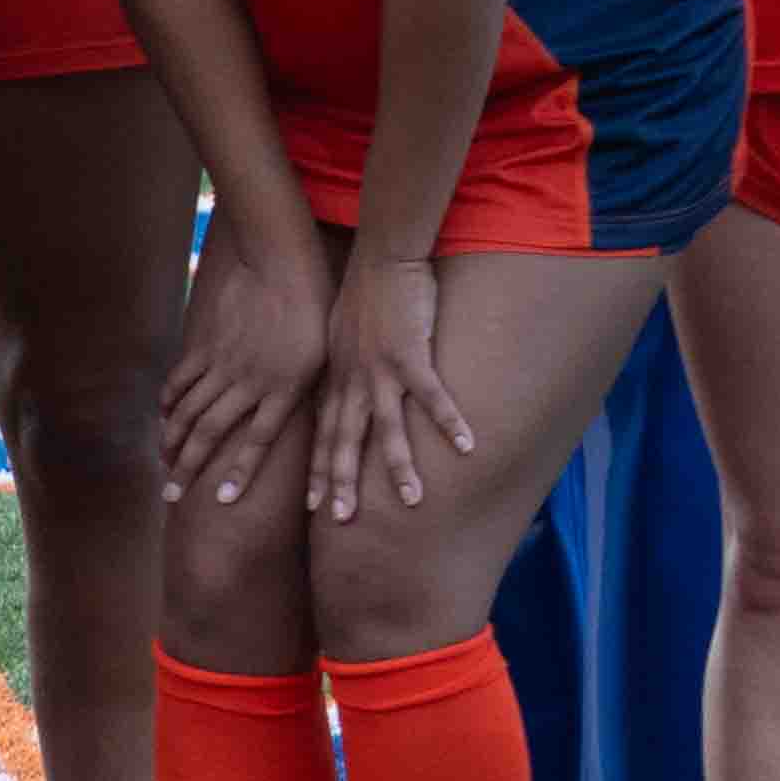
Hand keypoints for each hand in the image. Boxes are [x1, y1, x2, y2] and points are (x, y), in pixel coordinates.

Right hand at [154, 209, 328, 517]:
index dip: (239, 473)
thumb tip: (309, 425)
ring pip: (188, 410)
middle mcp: (247, 382)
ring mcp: (221, 363)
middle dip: (188, 468)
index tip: (221, 500)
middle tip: (172, 496)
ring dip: (173, 441)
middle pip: (210, 433)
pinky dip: (169, 401)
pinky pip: (181, 379)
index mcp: (283, 389)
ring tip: (164, 464)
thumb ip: (307, 394)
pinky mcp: (205, 345)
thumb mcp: (323, 358)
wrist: (280, 266)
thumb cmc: (313, 312)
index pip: (257, 441)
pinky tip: (164, 418)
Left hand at [312, 254, 474, 521]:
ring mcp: (381, 371)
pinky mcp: (411, 355)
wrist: (380, 259)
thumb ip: (344, 373)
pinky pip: (432, 396)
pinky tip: (467, 446)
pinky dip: (449, 421)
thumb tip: (348, 396)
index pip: (323, 435)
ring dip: (399, 466)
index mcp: (337, 380)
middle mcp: (353, 381)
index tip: (312, 507)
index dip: (318, 470)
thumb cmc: (365, 298)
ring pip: (387, 428)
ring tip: (411, 501)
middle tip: (340, 521)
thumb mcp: (340, 341)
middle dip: (341, 482)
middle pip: (344, 441)